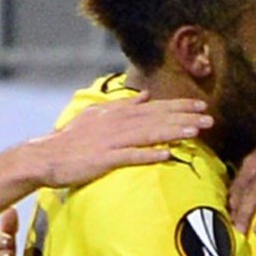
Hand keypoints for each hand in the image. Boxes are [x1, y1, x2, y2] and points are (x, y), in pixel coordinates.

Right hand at [31, 92, 212, 186]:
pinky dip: (148, 154)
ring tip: (195, 132)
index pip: (155, 108)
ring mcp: (112, 141)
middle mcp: (118, 124)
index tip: (201, 105)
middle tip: (209, 118)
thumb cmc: (72, 139)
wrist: (45, 156)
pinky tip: (166, 154)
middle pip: (157, 119)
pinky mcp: (105, 159)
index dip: (179, 106)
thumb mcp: (96, 115)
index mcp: (118, 114)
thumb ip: (122, 105)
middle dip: (184, 117)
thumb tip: (145, 95)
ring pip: (149, 134)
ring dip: (173, 132)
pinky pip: (131, 157)